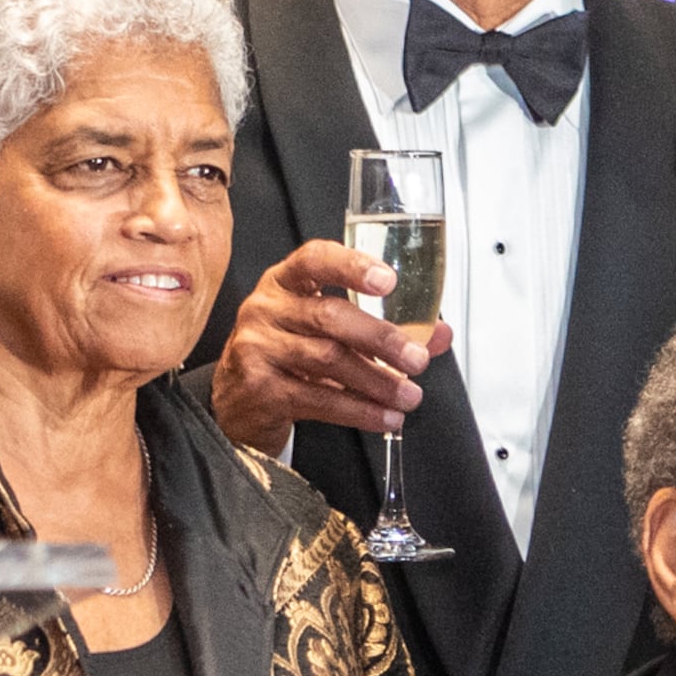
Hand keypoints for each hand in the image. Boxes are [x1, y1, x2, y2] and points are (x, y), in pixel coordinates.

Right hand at [207, 240, 446, 454]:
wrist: (237, 404)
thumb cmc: (287, 357)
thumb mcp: (327, 332)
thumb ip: (383, 326)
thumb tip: (439, 335)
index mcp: (284, 283)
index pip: (315, 259)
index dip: (352, 266)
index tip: (388, 281)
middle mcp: (266, 309)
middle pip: (329, 316)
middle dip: (381, 338)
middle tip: (416, 359)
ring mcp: (258, 348)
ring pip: (328, 359)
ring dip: (377, 381)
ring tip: (408, 395)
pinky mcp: (261, 388)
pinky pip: (319, 398)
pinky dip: (359, 410)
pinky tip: (384, 416)